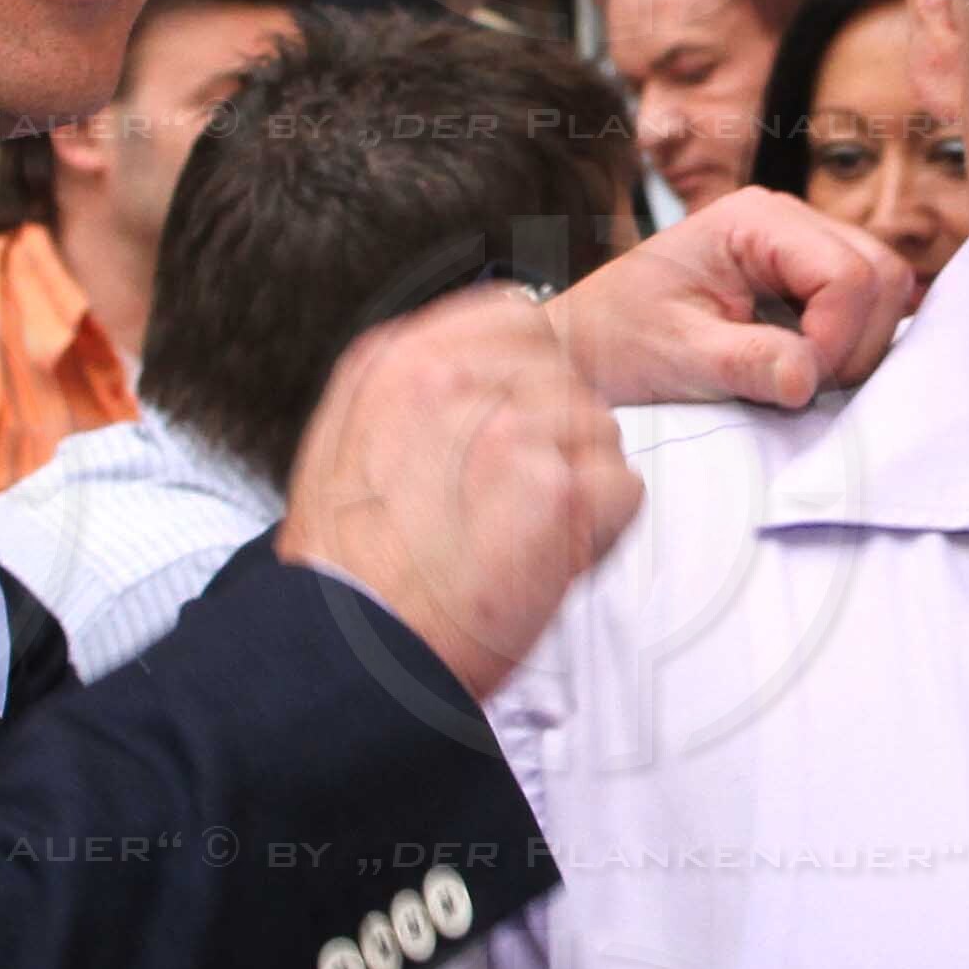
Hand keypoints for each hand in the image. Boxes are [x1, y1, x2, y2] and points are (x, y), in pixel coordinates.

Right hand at [279, 283, 640, 697]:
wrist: (350, 651)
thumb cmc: (348, 571)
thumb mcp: (345, 444)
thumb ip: (414, 393)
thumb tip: (479, 374)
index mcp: (400, 361)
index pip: (514, 317)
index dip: (534, 374)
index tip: (524, 420)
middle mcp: (456, 380)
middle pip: (566, 379)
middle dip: (557, 438)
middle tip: (517, 502)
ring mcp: (512, 429)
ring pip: (599, 433)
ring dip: (580, 486)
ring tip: (523, 538)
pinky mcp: (557, 489)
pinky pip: (623, 488)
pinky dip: (603, 531)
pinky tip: (550, 560)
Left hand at [548, 186, 914, 412]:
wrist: (591, 343)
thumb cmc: (622, 339)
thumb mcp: (676, 355)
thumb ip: (743, 362)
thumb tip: (805, 380)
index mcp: (755, 219)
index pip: (847, 274)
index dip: (836, 339)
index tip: (794, 386)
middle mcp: (790, 220)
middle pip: (882, 275)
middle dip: (854, 344)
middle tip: (798, 386)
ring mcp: (805, 246)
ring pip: (885, 290)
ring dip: (856, 347)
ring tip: (796, 378)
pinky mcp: (810, 279)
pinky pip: (867, 306)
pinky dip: (850, 344)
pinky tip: (804, 366)